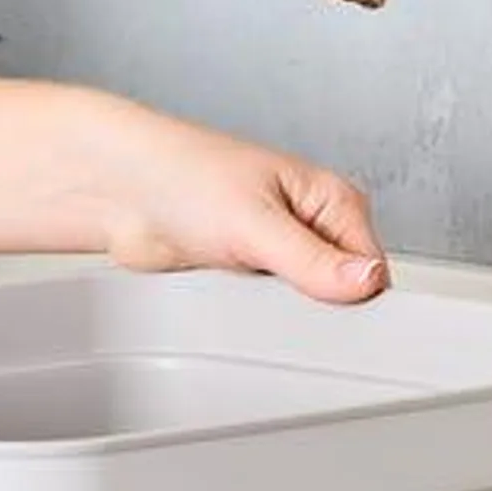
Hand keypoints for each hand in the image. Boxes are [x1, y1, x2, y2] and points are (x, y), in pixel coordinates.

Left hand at [89, 99, 387, 302]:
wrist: (118, 190)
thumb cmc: (180, 174)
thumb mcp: (255, 223)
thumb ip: (313, 260)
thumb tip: (367, 280)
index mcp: (330, 199)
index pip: (372, 267)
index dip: (357, 297)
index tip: (334, 316)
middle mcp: (310, 223)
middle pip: (343, 290)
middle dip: (320, 309)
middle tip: (285, 309)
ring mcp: (279, 250)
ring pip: (306, 304)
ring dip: (283, 312)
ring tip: (252, 299)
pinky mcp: (247, 272)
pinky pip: (269, 310)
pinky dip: (256, 315)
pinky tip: (237, 306)